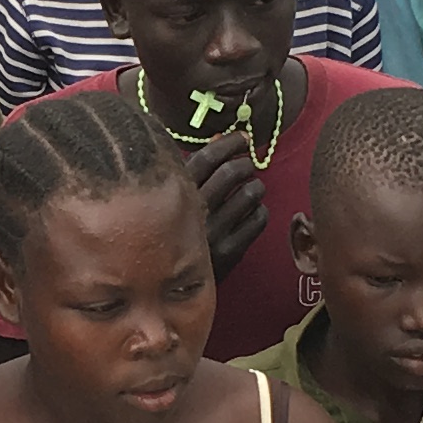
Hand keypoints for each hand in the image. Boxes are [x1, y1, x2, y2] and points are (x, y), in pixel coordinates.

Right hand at [179, 120, 265, 270]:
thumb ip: (194, 168)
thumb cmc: (169, 232)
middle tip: (248, 165)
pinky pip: (257, 221)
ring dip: (256, 186)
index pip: (207, 158)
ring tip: (254, 187)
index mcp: (174, 195)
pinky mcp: (229, 252)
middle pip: (230, 173)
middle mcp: (192, 212)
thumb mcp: (173, 198)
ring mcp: (212, 233)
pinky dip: (260, 211)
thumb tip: (219, 136)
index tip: (243, 138)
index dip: (228, 143)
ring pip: (248, 195)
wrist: (162, 285)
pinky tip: (254, 211)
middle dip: (245, 164)